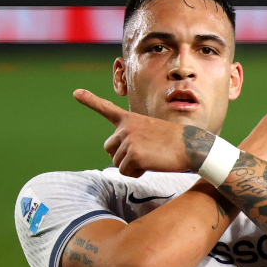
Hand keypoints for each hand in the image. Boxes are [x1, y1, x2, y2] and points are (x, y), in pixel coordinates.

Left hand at [74, 89, 189, 176]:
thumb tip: (120, 156)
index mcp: (130, 119)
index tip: (76, 93)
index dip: (90, 100)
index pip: (106, 108)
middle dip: (122, 156)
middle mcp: (126, 128)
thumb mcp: (150, 131)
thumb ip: (132, 138)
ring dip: (132, 165)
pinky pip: (125, 172)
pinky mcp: (133, 155)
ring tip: (151, 157)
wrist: (190, 146)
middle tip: (144, 153)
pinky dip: (137, 172)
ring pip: (117, 162)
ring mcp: (129, 141)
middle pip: (109, 149)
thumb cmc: (173, 141)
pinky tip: (151, 164)